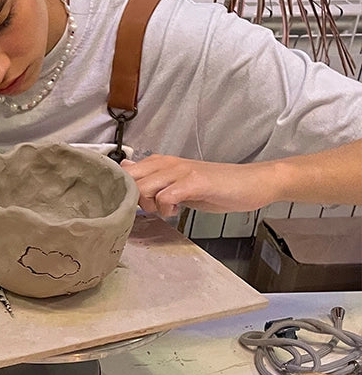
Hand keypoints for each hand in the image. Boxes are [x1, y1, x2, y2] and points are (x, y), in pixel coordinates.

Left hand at [121, 155, 277, 217]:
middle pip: (129, 180)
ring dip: (148, 205)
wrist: (252, 183)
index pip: (124, 171)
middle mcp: (167, 163)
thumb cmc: (217, 186)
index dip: (121, 190)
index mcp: (161, 162)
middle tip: (150, 209)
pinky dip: (165, 208)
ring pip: (143, 187)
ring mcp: (181, 172)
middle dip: (132, 200)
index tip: (132, 204)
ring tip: (165, 210)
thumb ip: (153, 179)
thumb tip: (126, 169)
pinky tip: (176, 211)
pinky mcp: (194, 183)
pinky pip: (166, 196)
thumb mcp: (178, 182)